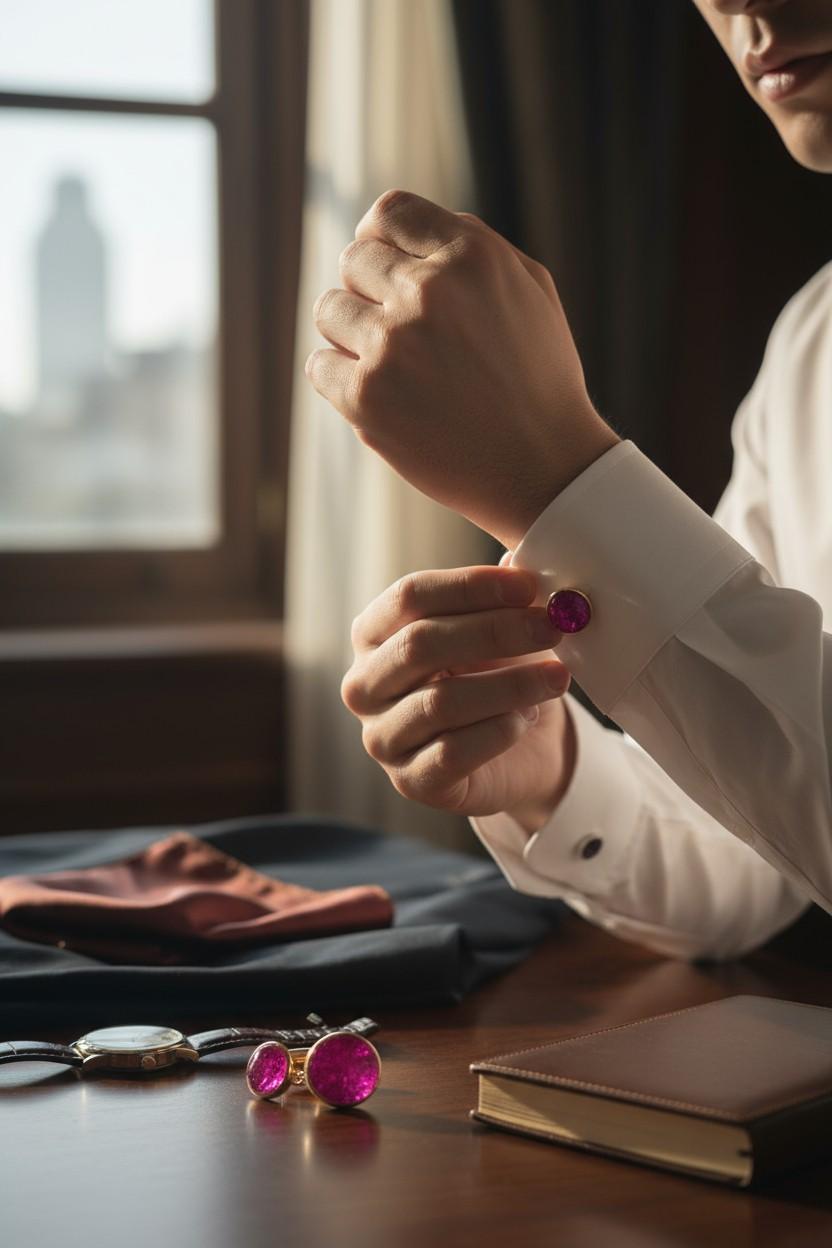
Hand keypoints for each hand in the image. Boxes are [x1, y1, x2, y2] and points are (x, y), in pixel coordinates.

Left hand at [306, 189, 618, 547]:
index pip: (389, 212)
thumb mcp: (528, 289)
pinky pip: (319, 365)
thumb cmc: (538, 377)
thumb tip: (398, 229)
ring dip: (351, 333)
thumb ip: (468, 246)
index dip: (382, 238)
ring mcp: (391, 346)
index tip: (386, 267)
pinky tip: (381, 396)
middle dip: (371, 289)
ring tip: (394, 364)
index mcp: (470, 255)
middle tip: (402, 331)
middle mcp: (427, 292)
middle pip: (353, 259)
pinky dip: (340, 379)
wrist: (543, 467)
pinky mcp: (365, 398)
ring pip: (329, 310)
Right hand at [342, 564, 575, 823]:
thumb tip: (520, 558)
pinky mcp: (411, 781)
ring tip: (557, 677)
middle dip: (495, 631)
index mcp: (374, 633)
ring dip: (510, 685)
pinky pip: (453, 752)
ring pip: (441, 702)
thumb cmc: (498, 675)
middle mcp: (364, 684)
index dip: (471, 586)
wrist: (519, 751)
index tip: (529, 584)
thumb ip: (505, 595)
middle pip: (421, 644)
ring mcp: (381, 737)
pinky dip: (499, 731)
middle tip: (551, 627)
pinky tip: (527, 718)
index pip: (410, 596)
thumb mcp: (500, 628)